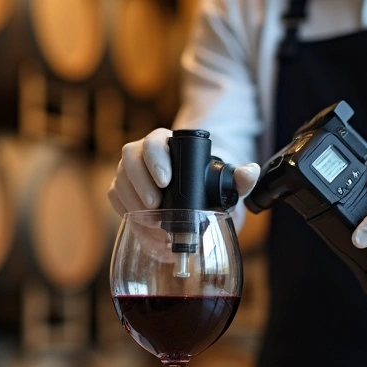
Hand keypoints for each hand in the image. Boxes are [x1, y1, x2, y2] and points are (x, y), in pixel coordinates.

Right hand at [107, 128, 261, 224]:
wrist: (194, 200)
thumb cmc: (207, 186)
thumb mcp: (226, 184)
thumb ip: (240, 179)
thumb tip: (251, 172)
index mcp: (167, 144)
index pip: (154, 142)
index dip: (155, 159)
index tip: (165, 181)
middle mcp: (143, 154)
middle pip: (130, 158)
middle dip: (140, 182)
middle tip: (156, 204)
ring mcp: (130, 173)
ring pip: (120, 179)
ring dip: (132, 200)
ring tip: (152, 219)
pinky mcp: (123, 191)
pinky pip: (115, 197)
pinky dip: (126, 210)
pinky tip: (142, 224)